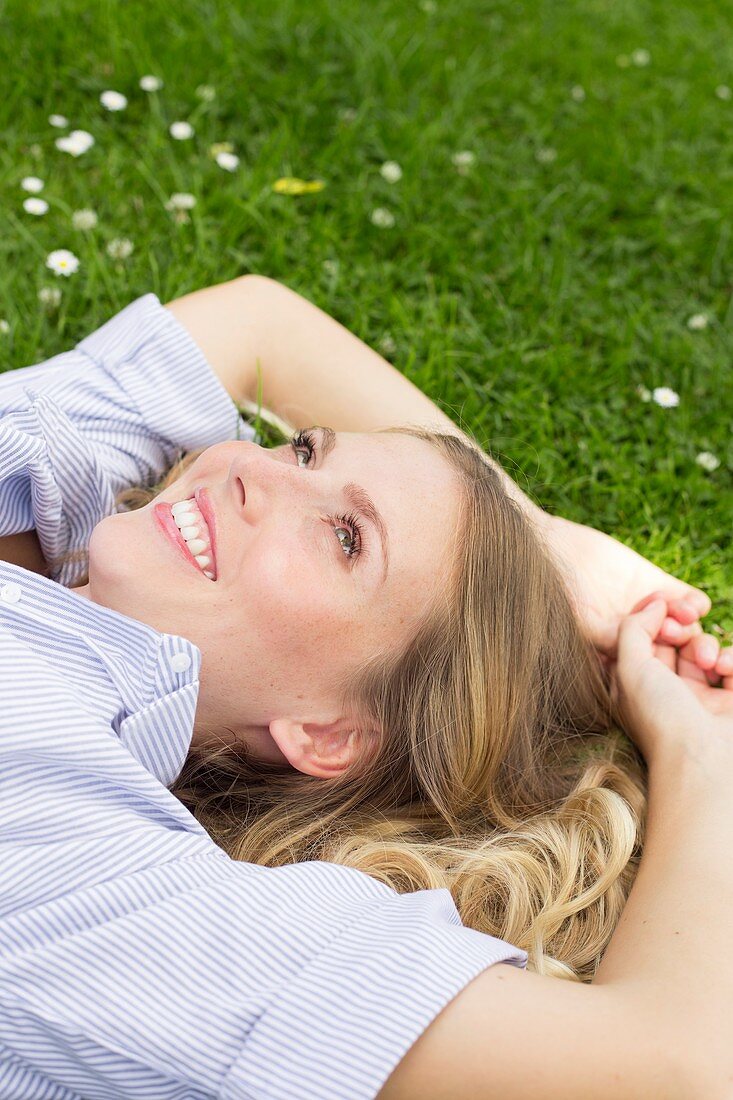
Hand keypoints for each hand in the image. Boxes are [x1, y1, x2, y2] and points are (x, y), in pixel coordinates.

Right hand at [543, 515, 727, 681]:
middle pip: (675, 653)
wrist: (559, 549)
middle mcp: (637, 635)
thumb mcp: (584, 625)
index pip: (652, 674)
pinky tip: (689, 606)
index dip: (671, 678)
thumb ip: (610, 644)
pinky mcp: (656, 583)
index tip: (678, 677)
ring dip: (691, 629)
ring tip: (684, 623)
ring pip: (685, 627)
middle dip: (689, 655)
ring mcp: (648, 609)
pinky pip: (687, 599)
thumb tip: (635, 663)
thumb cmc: (560, 592)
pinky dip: (694, 604)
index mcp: (619, 655)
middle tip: (701, 657)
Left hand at [609, 595, 732, 767]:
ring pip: (705, 650)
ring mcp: (700, 697)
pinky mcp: (730, 703)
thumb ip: (633, 629)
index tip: (662, 604)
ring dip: (707, 645)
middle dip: (682, 628)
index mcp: (636, 685)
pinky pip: (731, 665)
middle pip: (674, 641)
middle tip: (686, 626)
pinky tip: (725, 670)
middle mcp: (666, 691)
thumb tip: (654, 604)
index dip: (652, 618)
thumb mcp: (629, 668)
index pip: (642, 639)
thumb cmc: (660, 718)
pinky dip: (731, 659)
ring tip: (709, 661)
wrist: (705, 762)